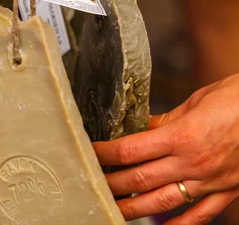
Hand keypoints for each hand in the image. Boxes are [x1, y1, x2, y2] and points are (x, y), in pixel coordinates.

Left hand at [93, 74, 238, 223]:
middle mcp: (192, 162)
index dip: (104, 154)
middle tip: (91, 184)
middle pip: (139, 179)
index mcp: (180, 136)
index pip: (129, 150)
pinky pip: (201, 215)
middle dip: (111, 183)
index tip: (89, 153)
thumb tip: (138, 129)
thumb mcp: (194, 103)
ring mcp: (210, 181)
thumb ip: (164, 121)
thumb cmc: (236, 99)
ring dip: (134, 208)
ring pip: (163, 202)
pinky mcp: (227, 190)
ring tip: (113, 210)